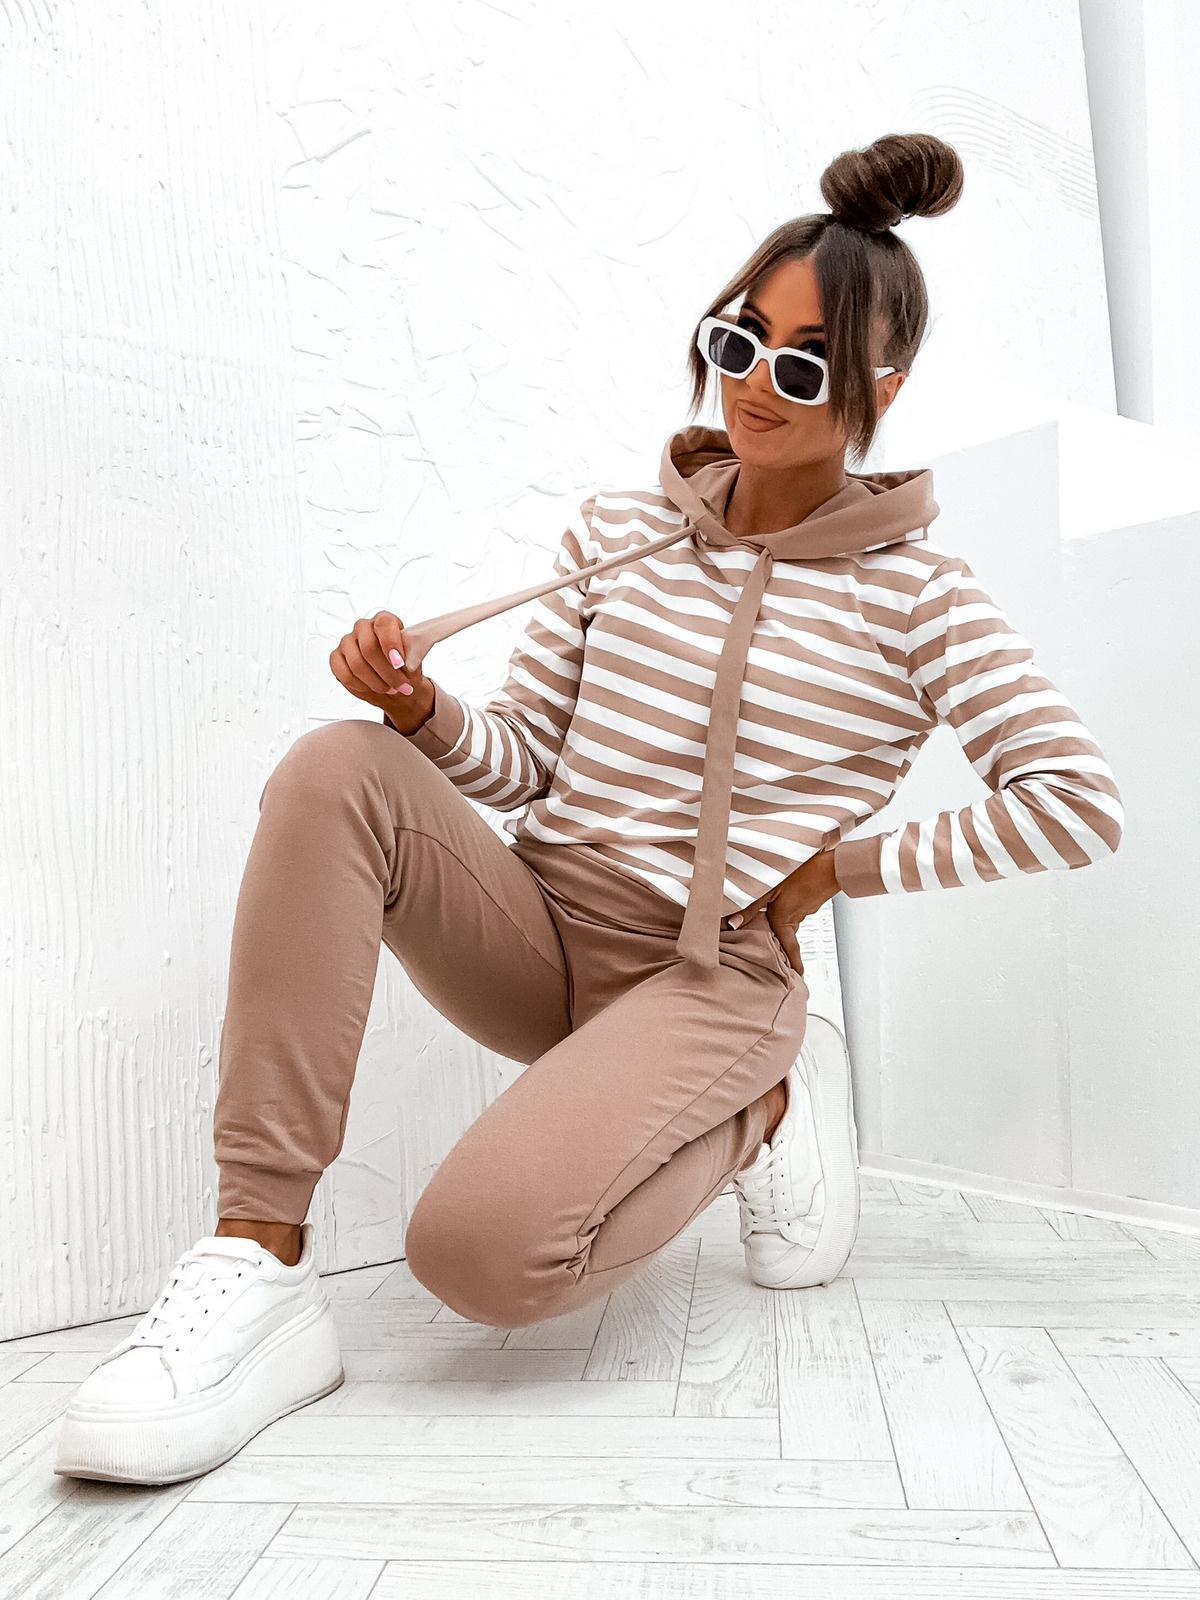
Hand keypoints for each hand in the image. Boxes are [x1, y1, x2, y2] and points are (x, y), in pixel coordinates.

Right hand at [329, 611, 434, 732]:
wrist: (396, 683)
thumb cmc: (405, 668)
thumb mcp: (415, 660)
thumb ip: (411, 655)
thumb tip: (405, 660)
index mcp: (384, 620)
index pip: (384, 625)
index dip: (391, 645)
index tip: (400, 664)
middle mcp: (363, 627)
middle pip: (369, 648)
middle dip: (387, 672)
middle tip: (400, 685)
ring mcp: (347, 641)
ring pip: (357, 664)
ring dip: (376, 682)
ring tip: (390, 689)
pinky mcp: (336, 658)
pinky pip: (344, 674)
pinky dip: (361, 686)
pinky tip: (372, 689)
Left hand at [721, 849, 840, 976]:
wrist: (830, 868)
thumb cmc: (801, 878)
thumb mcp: (768, 892)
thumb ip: (750, 908)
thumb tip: (732, 924)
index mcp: (785, 921)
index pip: (790, 948)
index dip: (794, 963)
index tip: (798, 974)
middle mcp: (796, 918)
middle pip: (790, 937)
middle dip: (788, 948)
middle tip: (786, 958)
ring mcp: (806, 909)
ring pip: (794, 922)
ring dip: (788, 927)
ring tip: (780, 928)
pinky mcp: (811, 899)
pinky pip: (799, 911)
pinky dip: (793, 912)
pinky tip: (789, 902)